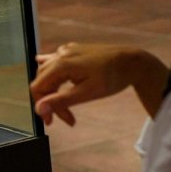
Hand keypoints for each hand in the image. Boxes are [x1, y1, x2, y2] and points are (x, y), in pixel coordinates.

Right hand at [30, 42, 166, 125]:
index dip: (41, 106)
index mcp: (60, 64)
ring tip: (66, 105)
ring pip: (48, 71)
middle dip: (50, 101)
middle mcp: (60, 54)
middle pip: (43, 80)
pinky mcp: (74, 50)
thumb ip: (61, 101)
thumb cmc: (112, 78)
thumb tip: (39, 110)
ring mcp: (67, 50)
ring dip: (53, 90)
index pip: (38, 87)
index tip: (52, 122)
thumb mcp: (87, 93)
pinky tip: (51, 72)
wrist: (133, 61)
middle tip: (67, 117)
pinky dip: (53, 72)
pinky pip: (56, 60)